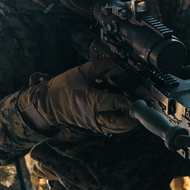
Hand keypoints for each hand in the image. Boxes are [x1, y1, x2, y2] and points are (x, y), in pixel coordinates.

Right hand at [18, 62, 137, 133]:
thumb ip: (99, 66)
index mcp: (91, 101)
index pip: (117, 103)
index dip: (131, 101)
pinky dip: (121, 122)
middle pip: (121, 123)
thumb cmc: (61, 88)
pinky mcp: (94, 126)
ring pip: (118, 129)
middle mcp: (94, 116)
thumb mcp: (80, 72)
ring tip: (135, 110)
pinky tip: (125, 112)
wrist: (47, 104)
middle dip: (134, 116)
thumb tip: (114, 61)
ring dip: (129, 121)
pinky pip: (112, 128)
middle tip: (142, 107)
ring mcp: (94, 123)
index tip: (140, 98)